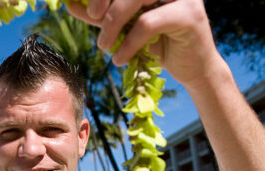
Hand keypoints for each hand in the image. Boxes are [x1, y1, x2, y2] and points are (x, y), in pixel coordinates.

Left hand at [65, 0, 226, 87]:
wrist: (192, 70)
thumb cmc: (158, 45)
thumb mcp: (123, 28)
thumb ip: (101, 15)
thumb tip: (71, 4)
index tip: (89, 7)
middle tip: (93, 17)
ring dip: (114, 22)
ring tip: (104, 46)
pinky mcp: (190, 16)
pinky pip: (147, 24)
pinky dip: (128, 43)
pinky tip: (119, 59)